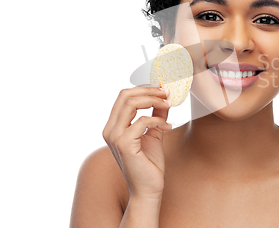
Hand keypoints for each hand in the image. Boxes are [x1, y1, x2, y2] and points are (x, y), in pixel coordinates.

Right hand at [103, 85, 171, 199]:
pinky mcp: (124, 144)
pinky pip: (142, 121)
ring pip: (131, 103)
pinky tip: (168, 126)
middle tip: (167, 93)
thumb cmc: (149, 164)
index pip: (124, 96)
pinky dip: (158, 120)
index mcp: (114, 126)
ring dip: (153, 100)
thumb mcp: (154, 133)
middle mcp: (110, 130)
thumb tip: (164, 98)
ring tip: (169, 105)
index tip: (163, 89)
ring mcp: (115, 137)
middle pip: (125, 95)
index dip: (144, 88)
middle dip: (149, 90)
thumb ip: (156, 115)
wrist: (148, 189)